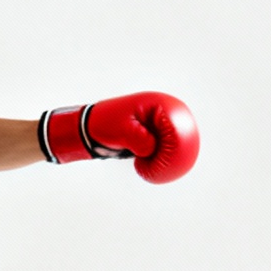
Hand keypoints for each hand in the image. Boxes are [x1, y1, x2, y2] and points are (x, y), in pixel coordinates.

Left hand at [38, 92, 199, 182]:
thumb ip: (140, 140)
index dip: (173, 144)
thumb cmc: (103, 125)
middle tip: (152, 165)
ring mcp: (157, 126)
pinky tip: (144, 167)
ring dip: (165, 160)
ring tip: (147, 167)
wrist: (89, 131)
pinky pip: (163, 152)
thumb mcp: (122, 132)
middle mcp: (161, 113)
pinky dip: (158, 161)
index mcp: (157, 104)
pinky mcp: (152, 137)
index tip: (156, 156)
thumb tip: (152, 150)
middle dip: (171, 154)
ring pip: (173, 147)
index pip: (177, 125)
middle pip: (181, 136)